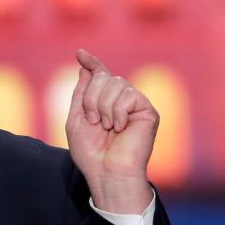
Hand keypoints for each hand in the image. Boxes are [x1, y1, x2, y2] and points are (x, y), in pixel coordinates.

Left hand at [66, 49, 156, 213]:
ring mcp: (135, 105)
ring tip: (107, 127)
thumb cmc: (90, 152)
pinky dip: (118, 112)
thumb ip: (81, 94)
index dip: (91, 63)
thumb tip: (86, 69)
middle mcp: (120, 100)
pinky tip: (120, 128)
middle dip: (91, 98)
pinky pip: (129, 95)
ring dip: (103, 107)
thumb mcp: (76, 120)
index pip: (99, 76)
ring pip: (117, 83)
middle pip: (104, 77)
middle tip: (93, 121)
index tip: (80, 53)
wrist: (106, 171)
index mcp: (103, 102)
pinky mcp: (148, 111)